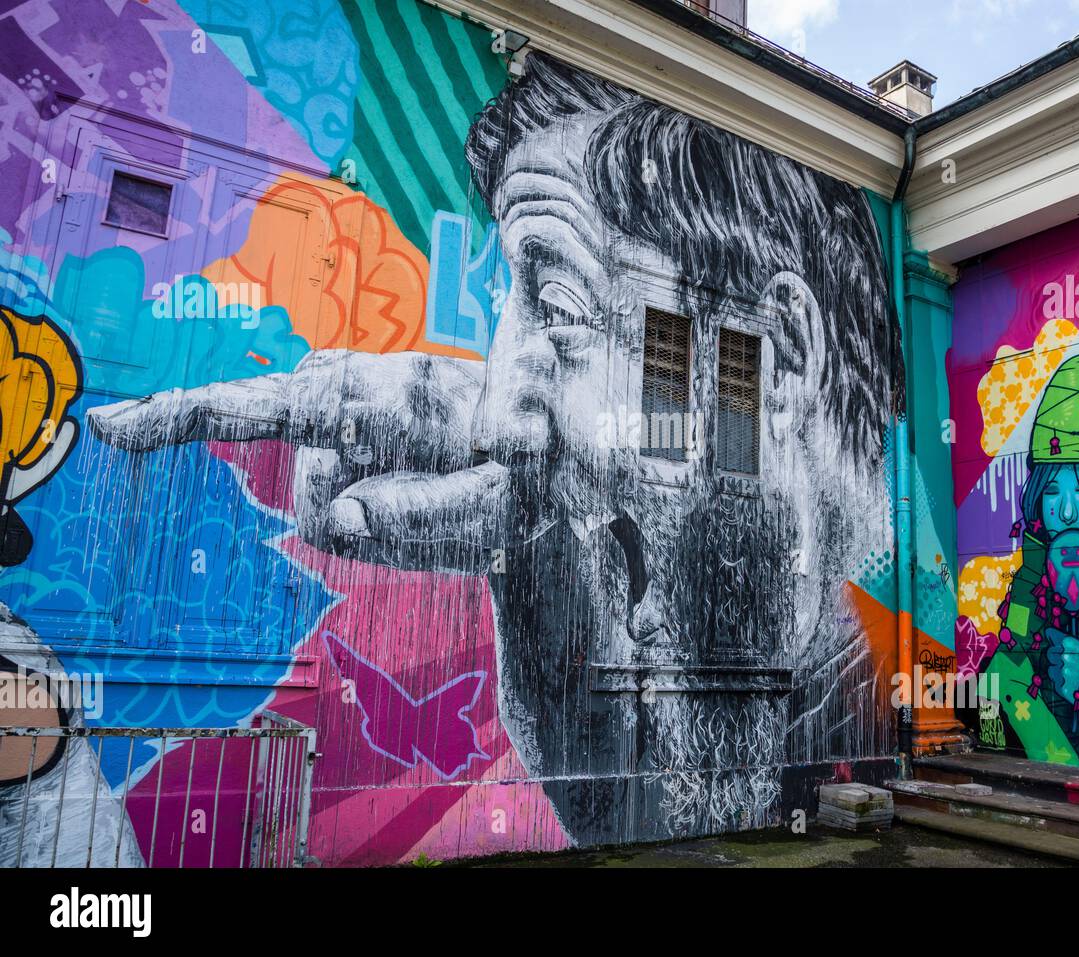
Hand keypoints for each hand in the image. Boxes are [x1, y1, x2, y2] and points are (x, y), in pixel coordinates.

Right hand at [86, 350, 512, 568]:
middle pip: (316, 488)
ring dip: (389, 519)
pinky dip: (385, 510)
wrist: (564, 450)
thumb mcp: (502, 506)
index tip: (114, 426)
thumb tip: (341, 516)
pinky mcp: (367, 431)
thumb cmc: (537, 474)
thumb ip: (423, 514)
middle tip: (451, 509)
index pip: (267, 406)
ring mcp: (363, 409)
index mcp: (385, 398)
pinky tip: (437, 495)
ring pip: (334, 503)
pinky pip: (349, 494)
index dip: (187, 417)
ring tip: (459, 500)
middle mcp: (362, 391)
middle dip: (367, 517)